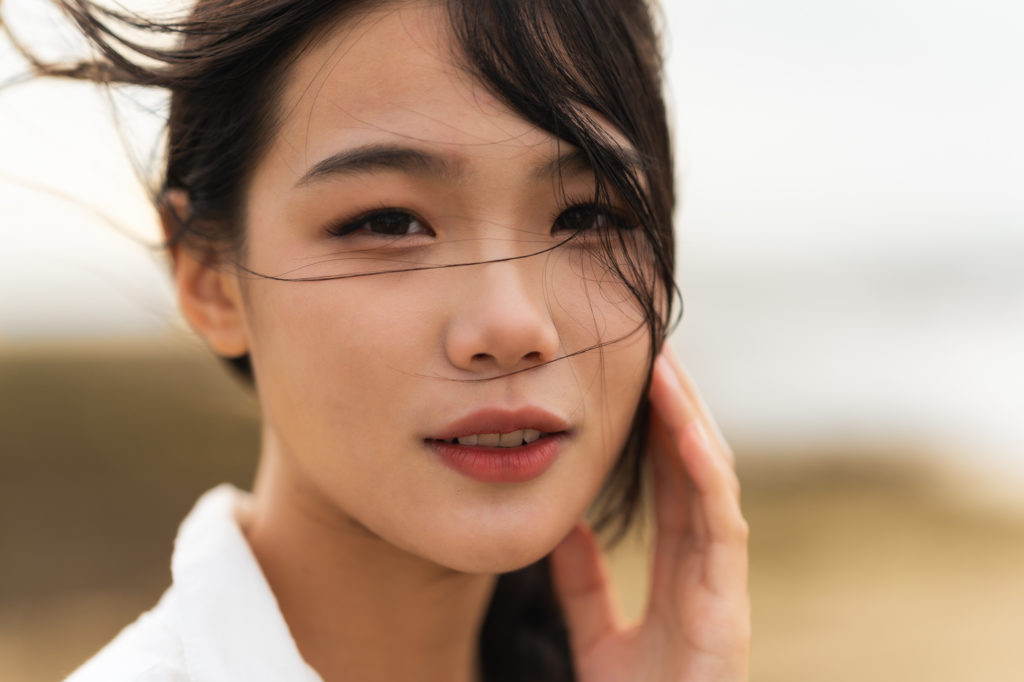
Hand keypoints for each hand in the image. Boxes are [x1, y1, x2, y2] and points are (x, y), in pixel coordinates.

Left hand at [550, 345, 749, 680]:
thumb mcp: (599, 636)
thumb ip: (583, 583)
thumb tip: (560, 527)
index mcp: (682, 570)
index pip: (672, 482)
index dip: (657, 428)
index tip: (635, 377)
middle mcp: (708, 567)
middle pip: (694, 468)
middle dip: (676, 406)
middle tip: (652, 346)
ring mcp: (722, 583)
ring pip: (712, 482)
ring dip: (689, 421)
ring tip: (664, 366)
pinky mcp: (728, 607)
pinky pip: (721, 526)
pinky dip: (705, 473)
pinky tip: (685, 430)